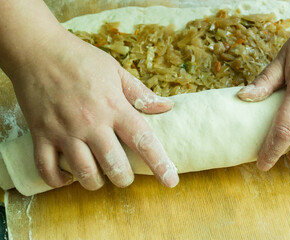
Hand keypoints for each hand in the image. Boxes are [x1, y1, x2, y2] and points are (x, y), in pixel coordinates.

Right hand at [7, 30, 178, 189]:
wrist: (37, 50)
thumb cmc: (80, 59)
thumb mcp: (115, 71)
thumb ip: (140, 93)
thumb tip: (167, 106)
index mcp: (114, 107)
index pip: (143, 141)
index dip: (159, 164)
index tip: (170, 181)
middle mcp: (91, 123)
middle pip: (114, 166)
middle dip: (124, 178)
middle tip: (124, 174)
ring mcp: (64, 131)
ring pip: (84, 173)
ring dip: (95, 182)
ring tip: (99, 176)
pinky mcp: (40, 134)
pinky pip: (47, 169)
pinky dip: (58, 180)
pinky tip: (68, 177)